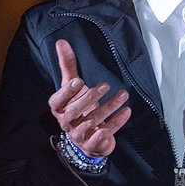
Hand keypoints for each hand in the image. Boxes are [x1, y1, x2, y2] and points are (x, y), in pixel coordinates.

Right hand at [47, 39, 130, 156]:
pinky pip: (104, 134)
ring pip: (92, 121)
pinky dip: (116, 123)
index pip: (57, 101)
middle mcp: (66, 122)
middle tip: (106, 85)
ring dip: (109, 107)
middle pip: (74, 112)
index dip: (66, 92)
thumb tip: (62, 42)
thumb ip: (68, 66)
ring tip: (124, 94)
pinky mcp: (93, 143)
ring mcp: (79, 134)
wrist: (86, 137)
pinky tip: (127, 111)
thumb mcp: (72, 86)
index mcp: (58, 108)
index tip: (78, 80)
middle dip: (90, 98)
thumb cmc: (79, 107)